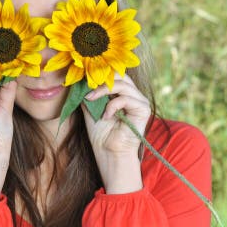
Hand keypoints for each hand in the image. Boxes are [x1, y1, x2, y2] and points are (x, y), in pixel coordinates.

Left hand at [82, 74, 149, 192]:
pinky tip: (105, 116)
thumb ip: (89, 93)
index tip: (83, 81)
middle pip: (120, 75)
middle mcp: (133, 94)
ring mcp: (140, 101)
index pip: (114, 74)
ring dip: (102, 91)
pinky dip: (112, 105)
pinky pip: (127, 98)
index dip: (99, 74)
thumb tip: (81, 79)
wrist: (108, 152)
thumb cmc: (100, 133)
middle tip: (87, 90)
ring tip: (91, 100)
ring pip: (123, 84)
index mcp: (122, 93)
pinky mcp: (144, 109)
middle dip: (100, 80)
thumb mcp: (90, 109)